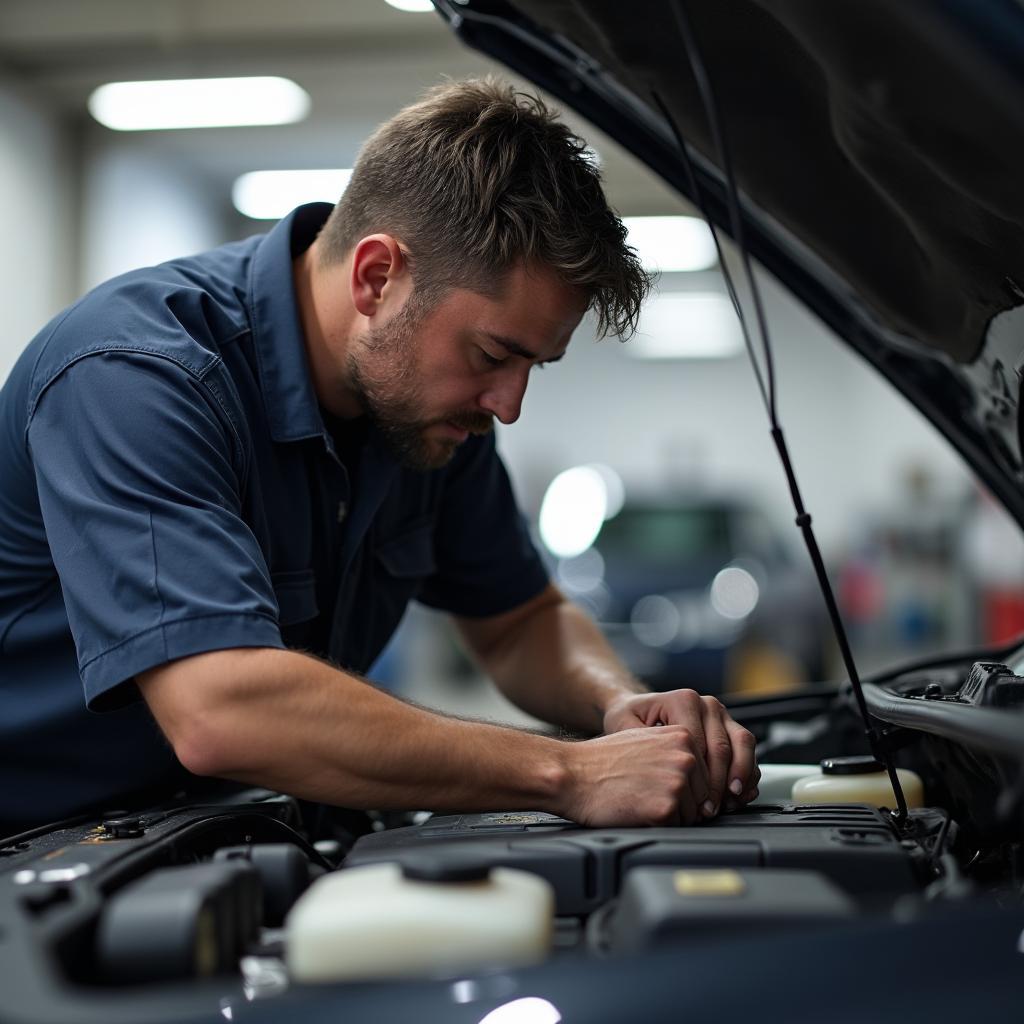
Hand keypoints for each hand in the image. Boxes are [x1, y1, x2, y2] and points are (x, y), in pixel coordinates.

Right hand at [558, 726, 710, 826]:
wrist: (573, 774)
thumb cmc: (603, 759)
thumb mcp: (646, 738)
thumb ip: (676, 750)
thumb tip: (701, 774)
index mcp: (683, 736)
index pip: (704, 772)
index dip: (685, 785)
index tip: (661, 786)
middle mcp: (685, 758)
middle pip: (701, 795)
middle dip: (680, 802)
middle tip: (646, 794)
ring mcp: (677, 783)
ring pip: (691, 815)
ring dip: (670, 815)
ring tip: (640, 799)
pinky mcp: (665, 808)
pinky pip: (676, 828)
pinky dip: (658, 825)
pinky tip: (636, 809)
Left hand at [603, 690, 758, 817]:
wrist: (638, 709)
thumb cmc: (629, 718)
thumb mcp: (624, 725)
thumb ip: (640, 743)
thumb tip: (658, 768)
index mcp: (683, 700)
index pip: (699, 742)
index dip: (699, 776)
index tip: (694, 800)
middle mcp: (706, 704)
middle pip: (723, 746)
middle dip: (721, 783)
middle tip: (712, 808)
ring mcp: (721, 713)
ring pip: (743, 744)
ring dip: (740, 776)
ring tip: (730, 801)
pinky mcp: (729, 725)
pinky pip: (747, 748)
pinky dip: (748, 772)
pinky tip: (739, 793)